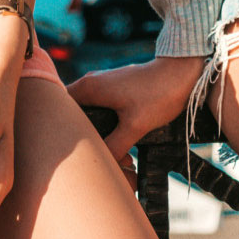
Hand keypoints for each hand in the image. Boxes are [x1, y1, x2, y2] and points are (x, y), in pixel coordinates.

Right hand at [67, 55, 204, 176]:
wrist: (181, 73)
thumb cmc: (158, 94)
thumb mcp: (135, 126)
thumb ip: (114, 146)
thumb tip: (101, 164)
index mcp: (88, 87)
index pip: (57, 108)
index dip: (58, 129)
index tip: (64, 149)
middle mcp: (91, 83)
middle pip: (71, 112)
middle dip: (79, 135)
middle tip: (90, 154)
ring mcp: (102, 84)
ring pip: (86, 111)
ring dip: (94, 130)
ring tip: (106, 151)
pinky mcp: (114, 88)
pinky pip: (99, 107)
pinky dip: (103, 124)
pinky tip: (116, 140)